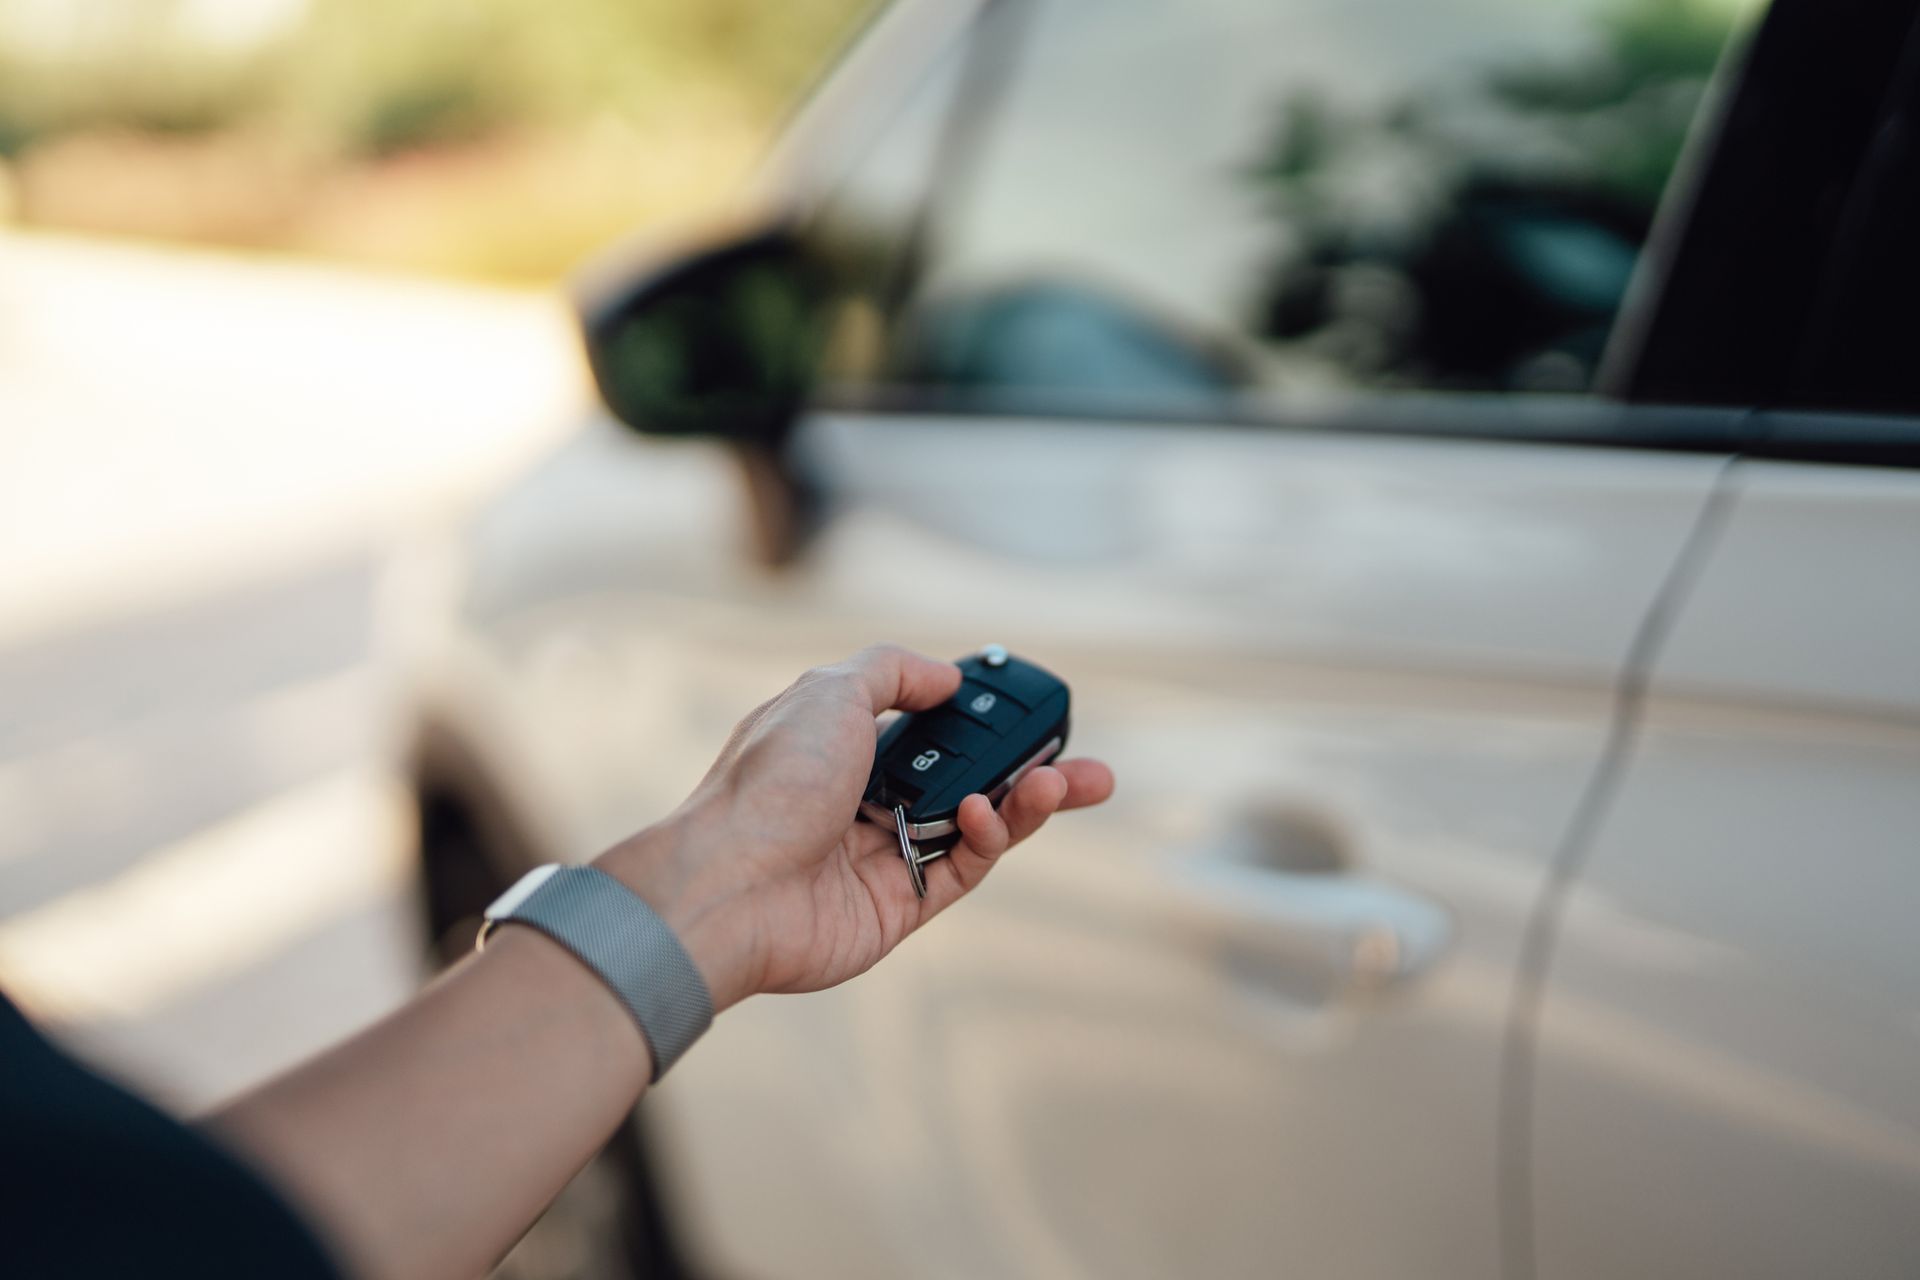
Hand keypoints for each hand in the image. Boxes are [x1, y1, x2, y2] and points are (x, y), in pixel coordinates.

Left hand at [595, 644, 1114, 1010]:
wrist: (727, 887)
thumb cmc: (767, 784)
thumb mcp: (829, 691)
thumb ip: (893, 671)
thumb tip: (948, 676)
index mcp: (845, 744)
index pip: (933, 726)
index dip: (984, 719)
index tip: (1032, 709)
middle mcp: (866, 799)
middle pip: (969, 780)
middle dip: (1033, 772)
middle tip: (1090, 768)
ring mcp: (884, 856)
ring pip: (976, 825)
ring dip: (1025, 803)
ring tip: (1061, 784)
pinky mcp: (898, 908)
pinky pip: (962, 870)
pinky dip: (988, 839)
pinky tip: (989, 815)